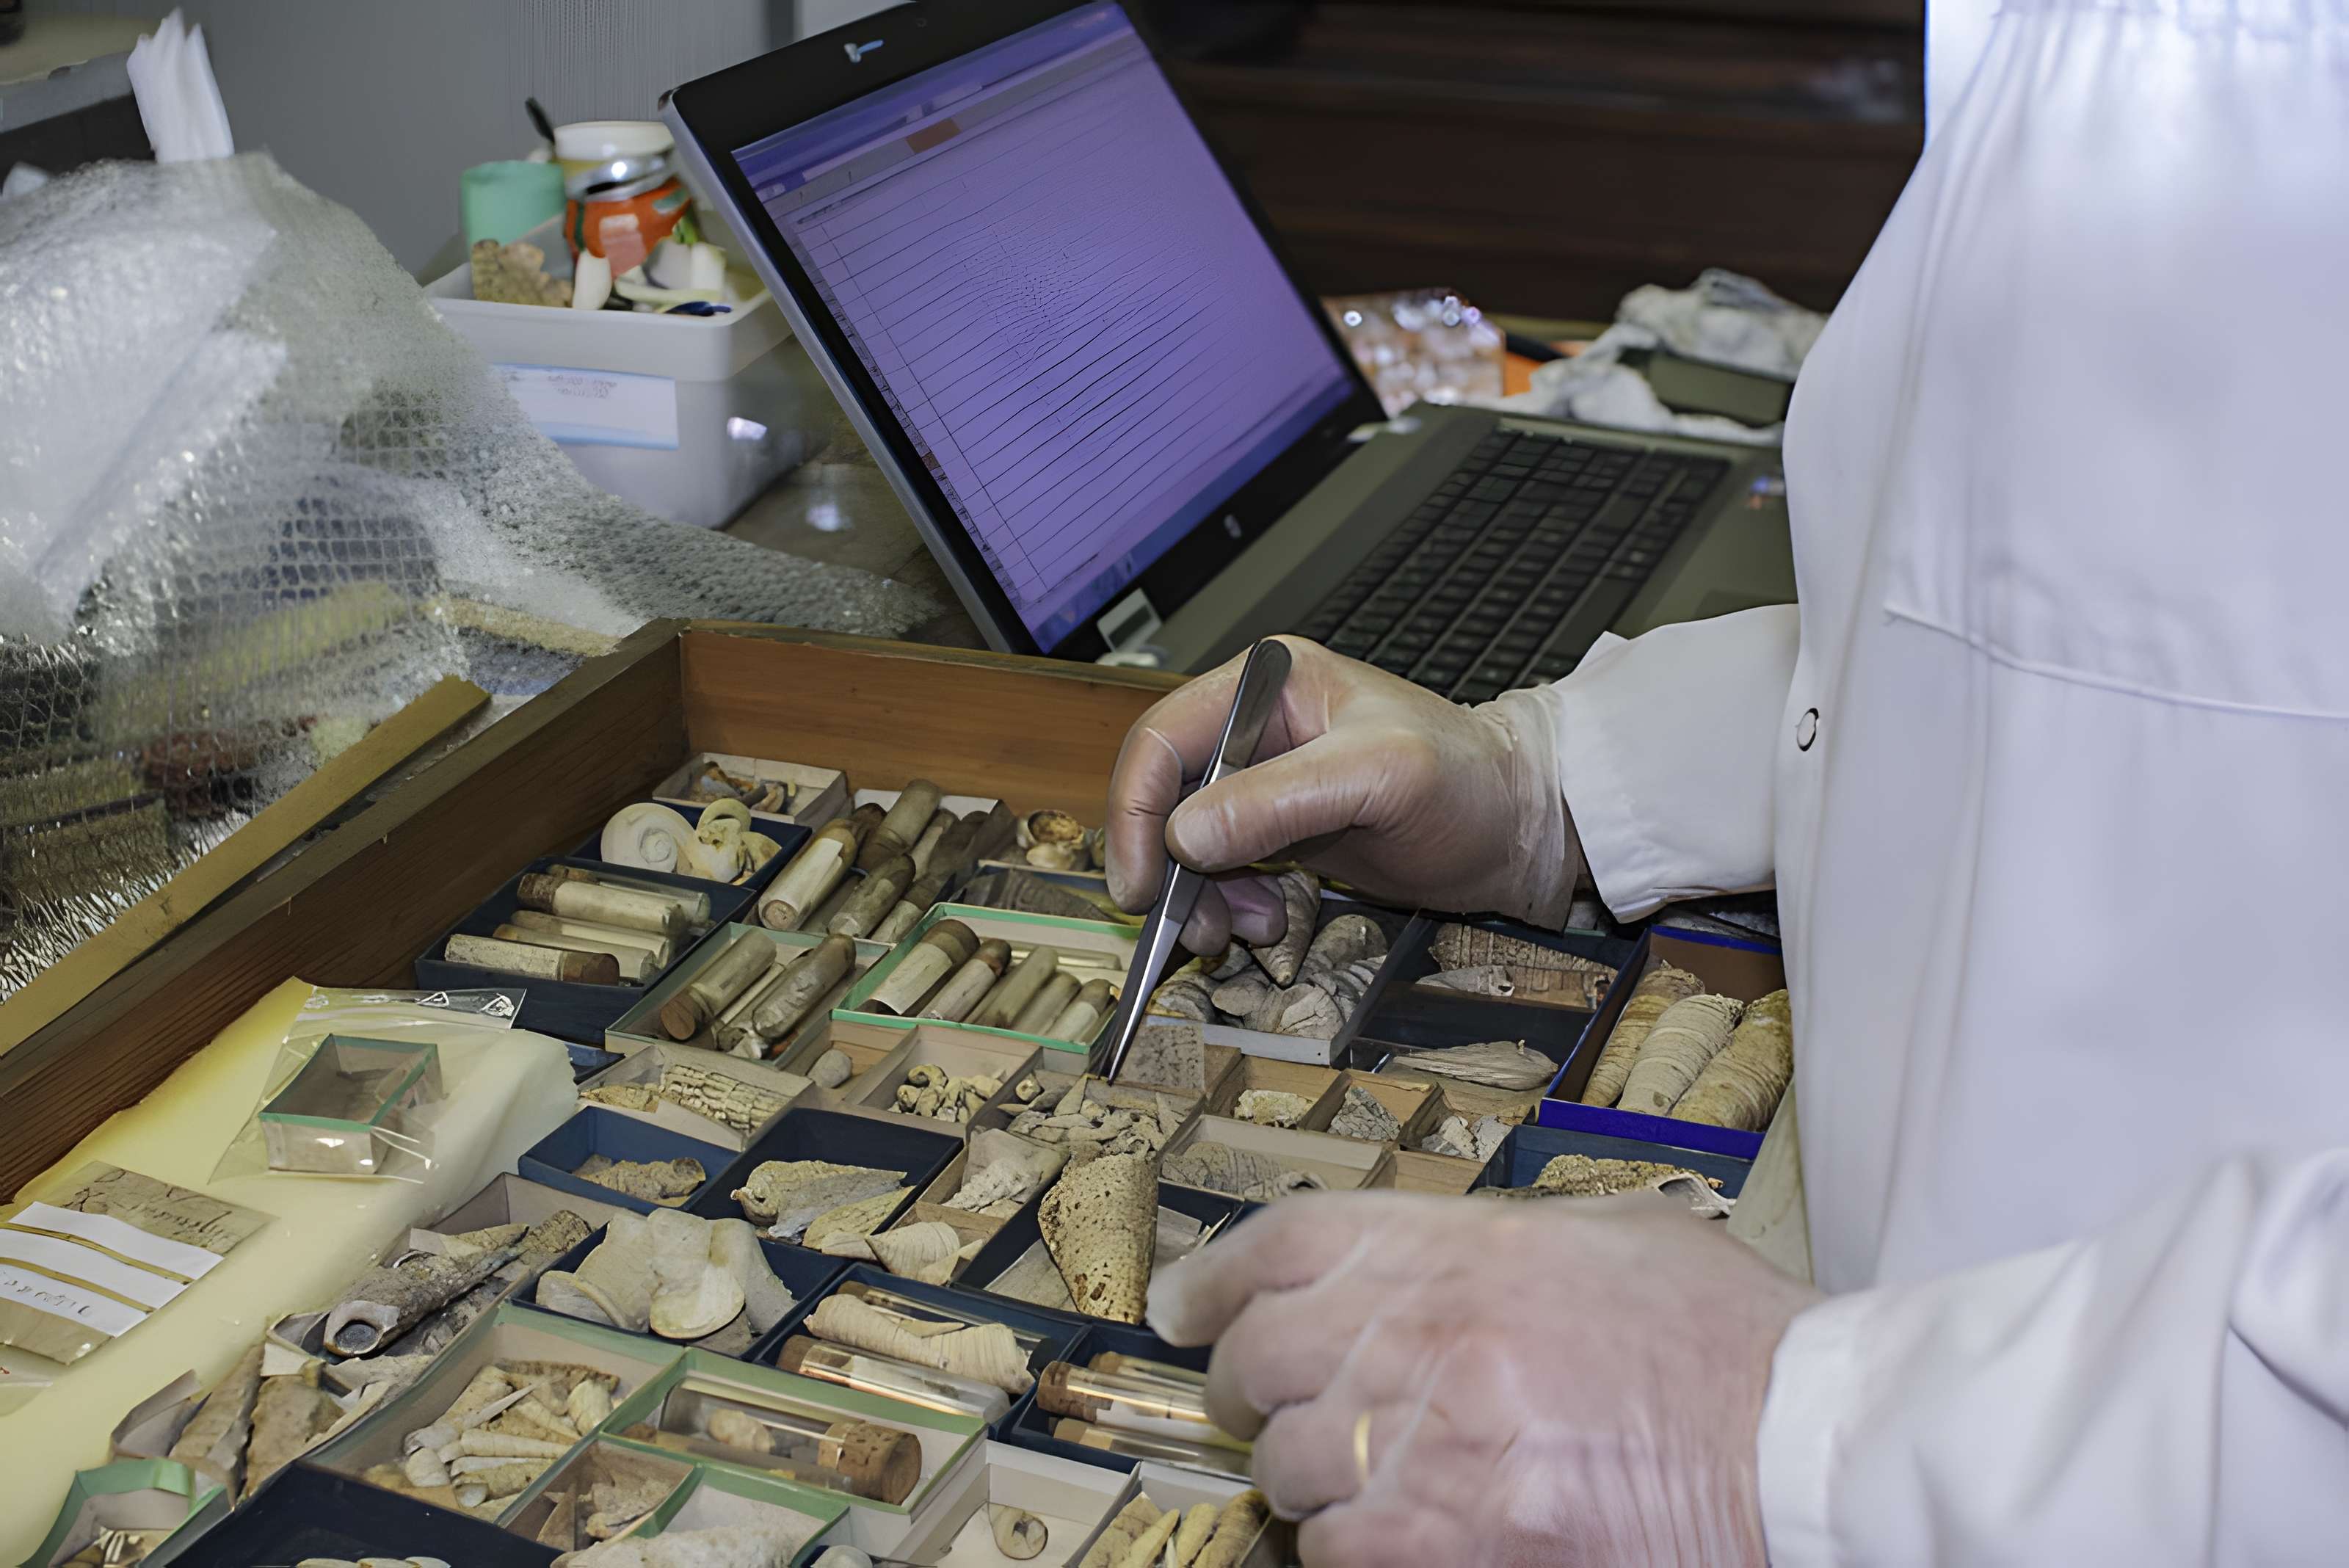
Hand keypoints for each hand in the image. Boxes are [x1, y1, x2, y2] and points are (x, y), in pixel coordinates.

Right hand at [1104, 637, 1580, 953]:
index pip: (1162, 739)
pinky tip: (1266, 921)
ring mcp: (1264, 780)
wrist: (1519, 829)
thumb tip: (1183, 836)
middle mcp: (1253, 727)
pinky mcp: (1280, 828)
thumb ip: (1279, 802)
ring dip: (1200, 895)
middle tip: (1185, 925)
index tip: (1142, 883)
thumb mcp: (1377, 779)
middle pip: (1163, 795)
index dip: (1136, 812)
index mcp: (1265, 685)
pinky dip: (1229, 904)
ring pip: (1185, 842)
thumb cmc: (1468, 782)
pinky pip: (1221, 869)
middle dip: (1167, 865)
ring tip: (1246, 929)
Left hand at [1148, 1190, 1818, 1566]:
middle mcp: (1427, 1341)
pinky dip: (1352, 1546)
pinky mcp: (1452, 1549)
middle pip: (1263, 1357)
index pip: (1287, 1243)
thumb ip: (1493, 1245)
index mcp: (1465, 1249)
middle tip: (1266, 1399)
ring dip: (1309, 1472)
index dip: (1218, 1273)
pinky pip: (1337, 1552)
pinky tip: (1404, 1534)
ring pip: (1289, 1466)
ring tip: (1368, 1473)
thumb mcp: (1608, 1242)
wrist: (1803, 1455)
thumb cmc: (1724, 1348)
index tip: (1186, 1304)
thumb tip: (1409, 1267)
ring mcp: (1433, 1453)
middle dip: (1251, 1382)